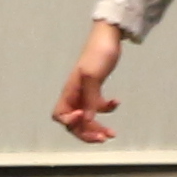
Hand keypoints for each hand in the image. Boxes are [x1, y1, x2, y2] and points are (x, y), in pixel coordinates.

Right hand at [52, 23, 127, 142]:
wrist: (110, 37)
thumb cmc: (98, 53)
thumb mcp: (93, 76)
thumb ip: (90, 98)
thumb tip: (88, 119)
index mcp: (70, 91)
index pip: (60, 116)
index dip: (70, 123)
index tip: (84, 118)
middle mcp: (75, 95)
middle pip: (75, 123)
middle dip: (87, 133)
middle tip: (103, 138)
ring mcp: (85, 93)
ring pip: (87, 118)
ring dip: (98, 127)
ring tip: (112, 133)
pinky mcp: (95, 89)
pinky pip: (97, 107)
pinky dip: (107, 109)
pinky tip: (116, 102)